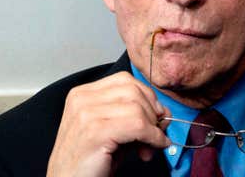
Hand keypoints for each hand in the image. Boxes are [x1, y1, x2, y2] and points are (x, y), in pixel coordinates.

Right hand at [47, 72, 170, 176]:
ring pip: (137, 107)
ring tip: (149, 146)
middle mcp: (82, 100)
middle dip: (153, 112)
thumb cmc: (86, 163)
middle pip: (133, 90)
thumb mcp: (110, 132)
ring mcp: (86, 114)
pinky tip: (150, 149)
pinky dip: (152, 137)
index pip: (124, 80)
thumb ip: (131, 118)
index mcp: (82, 95)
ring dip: (152, 128)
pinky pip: (137, 125)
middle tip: (156, 135)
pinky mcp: (95, 132)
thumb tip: (162, 114)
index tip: (156, 117)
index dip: (147, 98)